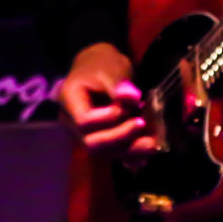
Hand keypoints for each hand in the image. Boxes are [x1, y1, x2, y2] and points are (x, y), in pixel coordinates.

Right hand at [58, 42, 157, 164]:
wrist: (99, 69)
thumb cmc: (101, 65)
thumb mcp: (109, 68)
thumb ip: (118, 85)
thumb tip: (132, 97)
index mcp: (70, 101)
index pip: (84, 121)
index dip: (107, 119)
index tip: (128, 107)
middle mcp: (73, 123)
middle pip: (92, 143)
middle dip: (120, 139)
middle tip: (143, 126)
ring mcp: (87, 134)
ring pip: (105, 152)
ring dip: (129, 151)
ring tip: (152, 144)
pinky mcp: (101, 139)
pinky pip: (113, 153)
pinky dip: (130, 156)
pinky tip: (146, 155)